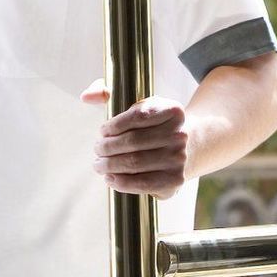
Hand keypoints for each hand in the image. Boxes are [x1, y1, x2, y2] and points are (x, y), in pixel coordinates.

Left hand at [81, 79, 190, 199]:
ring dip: (109, 165)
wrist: (190, 148)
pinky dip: (121, 182)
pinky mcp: (174, 180)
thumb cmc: (156, 126)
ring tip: (99, 164)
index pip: (137, 116)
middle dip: (107, 147)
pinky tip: (110, 178)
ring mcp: (179, 158)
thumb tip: (86, 96)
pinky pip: (142, 183)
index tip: (102, 131)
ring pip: (134, 162)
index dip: (114, 125)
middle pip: (133, 142)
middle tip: (97, 149)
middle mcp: (180, 134)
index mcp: (173, 110)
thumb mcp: (141, 104)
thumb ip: (108, 93)